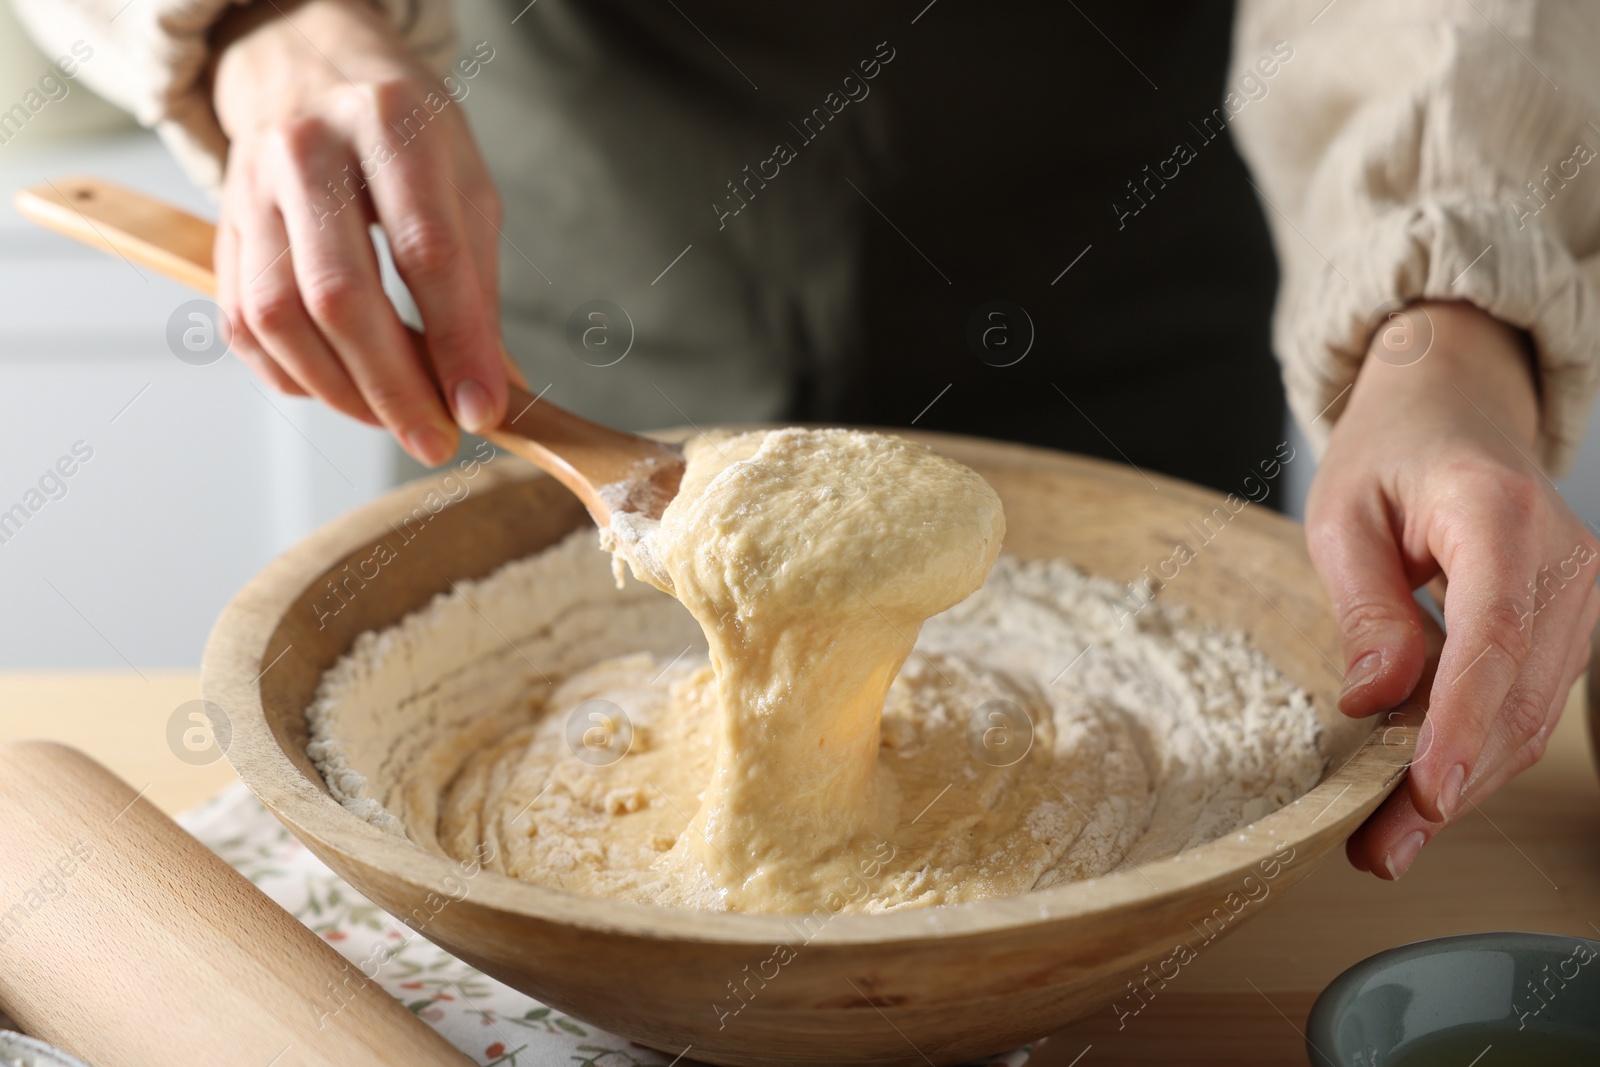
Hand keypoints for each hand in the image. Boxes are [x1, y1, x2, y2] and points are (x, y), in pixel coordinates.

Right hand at [210, 0, 508, 464]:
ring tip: (393, 419)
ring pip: (279, 316)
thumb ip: (477, 286)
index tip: (481, 410)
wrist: (310, 70)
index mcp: (391, 126)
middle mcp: (309, 151)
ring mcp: (251, 188)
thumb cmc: (405, 136)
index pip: (427, 252)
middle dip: (392, 386)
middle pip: (340, 293)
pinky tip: (339, 389)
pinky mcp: (221, 227)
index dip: (456, 344)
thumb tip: (488, 389)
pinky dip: (292, 376)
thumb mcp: (467, 186)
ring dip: (340, 391)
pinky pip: (242, 323)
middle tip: (434, 439)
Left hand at [1305, 300, 1599, 878]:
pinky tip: (1422, 787)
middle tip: (1377, 849)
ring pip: (1530, 716)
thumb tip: (1374, 699)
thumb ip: (1364, 606)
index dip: (1458, 727)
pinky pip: (1530, 702)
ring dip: (1463, 782)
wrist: (1454, 408)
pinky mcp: (1575, 621)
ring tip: (1388, 838)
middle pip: (1515, 697)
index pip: (1492, 638)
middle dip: (1448, 784)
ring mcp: (1583, 593)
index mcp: (1498, 514)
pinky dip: (1477, 750)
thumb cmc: (1391, 453)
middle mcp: (1565, 557)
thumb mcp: (1341, 514)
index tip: (1423, 795)